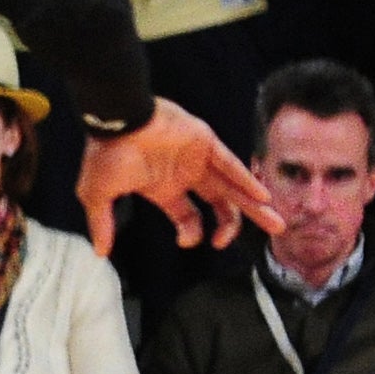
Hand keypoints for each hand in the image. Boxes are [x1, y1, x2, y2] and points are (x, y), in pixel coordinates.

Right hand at [75, 99, 282, 256]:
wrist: (115, 120)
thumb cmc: (104, 154)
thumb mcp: (97, 195)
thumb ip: (101, 224)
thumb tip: (100, 253)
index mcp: (164, 189)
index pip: (189, 218)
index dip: (193, 233)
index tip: (187, 241)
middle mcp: (186, 176)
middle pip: (222, 205)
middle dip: (238, 225)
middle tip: (266, 237)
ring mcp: (198, 160)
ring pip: (234, 188)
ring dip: (255, 207)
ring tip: (277, 224)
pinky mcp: (206, 144)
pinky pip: (231, 165)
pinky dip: (246, 180)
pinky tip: (262, 196)